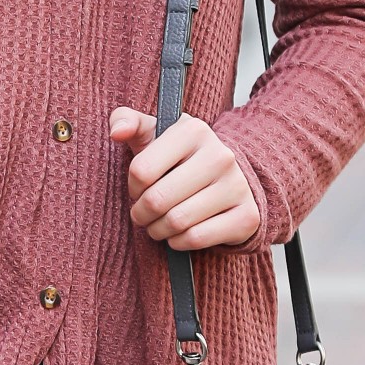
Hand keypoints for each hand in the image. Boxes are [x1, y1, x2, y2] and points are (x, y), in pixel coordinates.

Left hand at [107, 107, 262, 250]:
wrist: (228, 181)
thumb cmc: (177, 159)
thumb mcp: (153, 135)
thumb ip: (126, 122)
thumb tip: (117, 132)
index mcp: (194, 130)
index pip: (141, 170)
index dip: (133, 186)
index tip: (139, 188)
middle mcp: (220, 155)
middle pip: (157, 199)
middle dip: (141, 213)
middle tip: (143, 213)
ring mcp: (237, 186)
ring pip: (176, 222)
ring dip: (158, 230)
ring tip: (159, 224)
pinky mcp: (247, 217)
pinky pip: (196, 239)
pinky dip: (179, 242)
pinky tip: (179, 234)